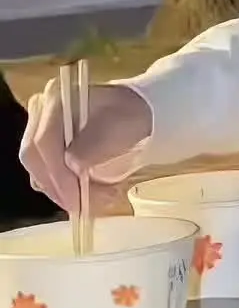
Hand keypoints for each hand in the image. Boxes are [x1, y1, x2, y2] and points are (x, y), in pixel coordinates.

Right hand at [20, 81, 152, 214]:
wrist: (135, 113)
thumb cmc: (128, 117)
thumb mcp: (117, 128)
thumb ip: (94, 146)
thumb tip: (72, 166)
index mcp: (56, 99)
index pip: (44, 141)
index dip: (57, 174)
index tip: (75, 199)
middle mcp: (41, 112)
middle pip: (34, 157)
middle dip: (58, 187)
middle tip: (81, 208)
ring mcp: (40, 128)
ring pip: (39, 168)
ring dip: (62, 191)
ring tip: (93, 201)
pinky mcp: (46, 146)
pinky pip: (46, 171)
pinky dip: (63, 187)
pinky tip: (85, 195)